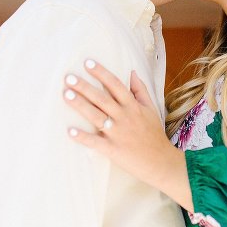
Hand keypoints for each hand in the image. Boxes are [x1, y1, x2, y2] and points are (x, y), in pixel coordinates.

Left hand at [63, 60, 192, 211]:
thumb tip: (132, 72)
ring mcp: (118, 133)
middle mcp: (124, 117)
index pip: (115, 85)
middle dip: (85, 87)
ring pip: (96, 116)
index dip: (102, 73)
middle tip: (68, 77)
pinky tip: (70, 131)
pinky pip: (95, 142)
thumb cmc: (154, 134)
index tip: (87, 63)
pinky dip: (83, 137)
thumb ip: (140, 90)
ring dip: (81, 105)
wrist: (161, 162)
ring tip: (66, 94)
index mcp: (133, 106)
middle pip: (102, 98)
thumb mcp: (151, 108)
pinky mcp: (112, 150)